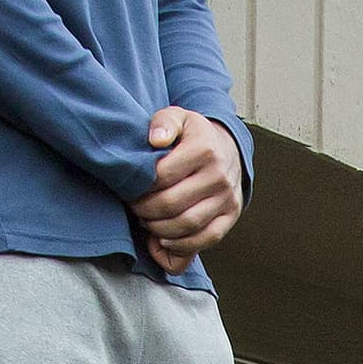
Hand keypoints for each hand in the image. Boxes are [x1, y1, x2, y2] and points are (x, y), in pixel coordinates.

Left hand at [133, 107, 244, 270]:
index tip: (130, 189)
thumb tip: (156, 139)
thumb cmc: (194, 136)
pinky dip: (181, 245)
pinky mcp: (231, 215)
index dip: (141, 188)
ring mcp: (228, 198)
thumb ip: (163, 122)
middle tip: (135, 208)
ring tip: (147, 221)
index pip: (163, 176)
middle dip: (145, 211)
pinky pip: (205, 239)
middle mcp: (219, 175)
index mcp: (204, 149)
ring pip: (187, 225)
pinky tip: (164, 240)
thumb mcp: (178, 117)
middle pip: (172, 204)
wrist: (228, 148)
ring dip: (159, 229)